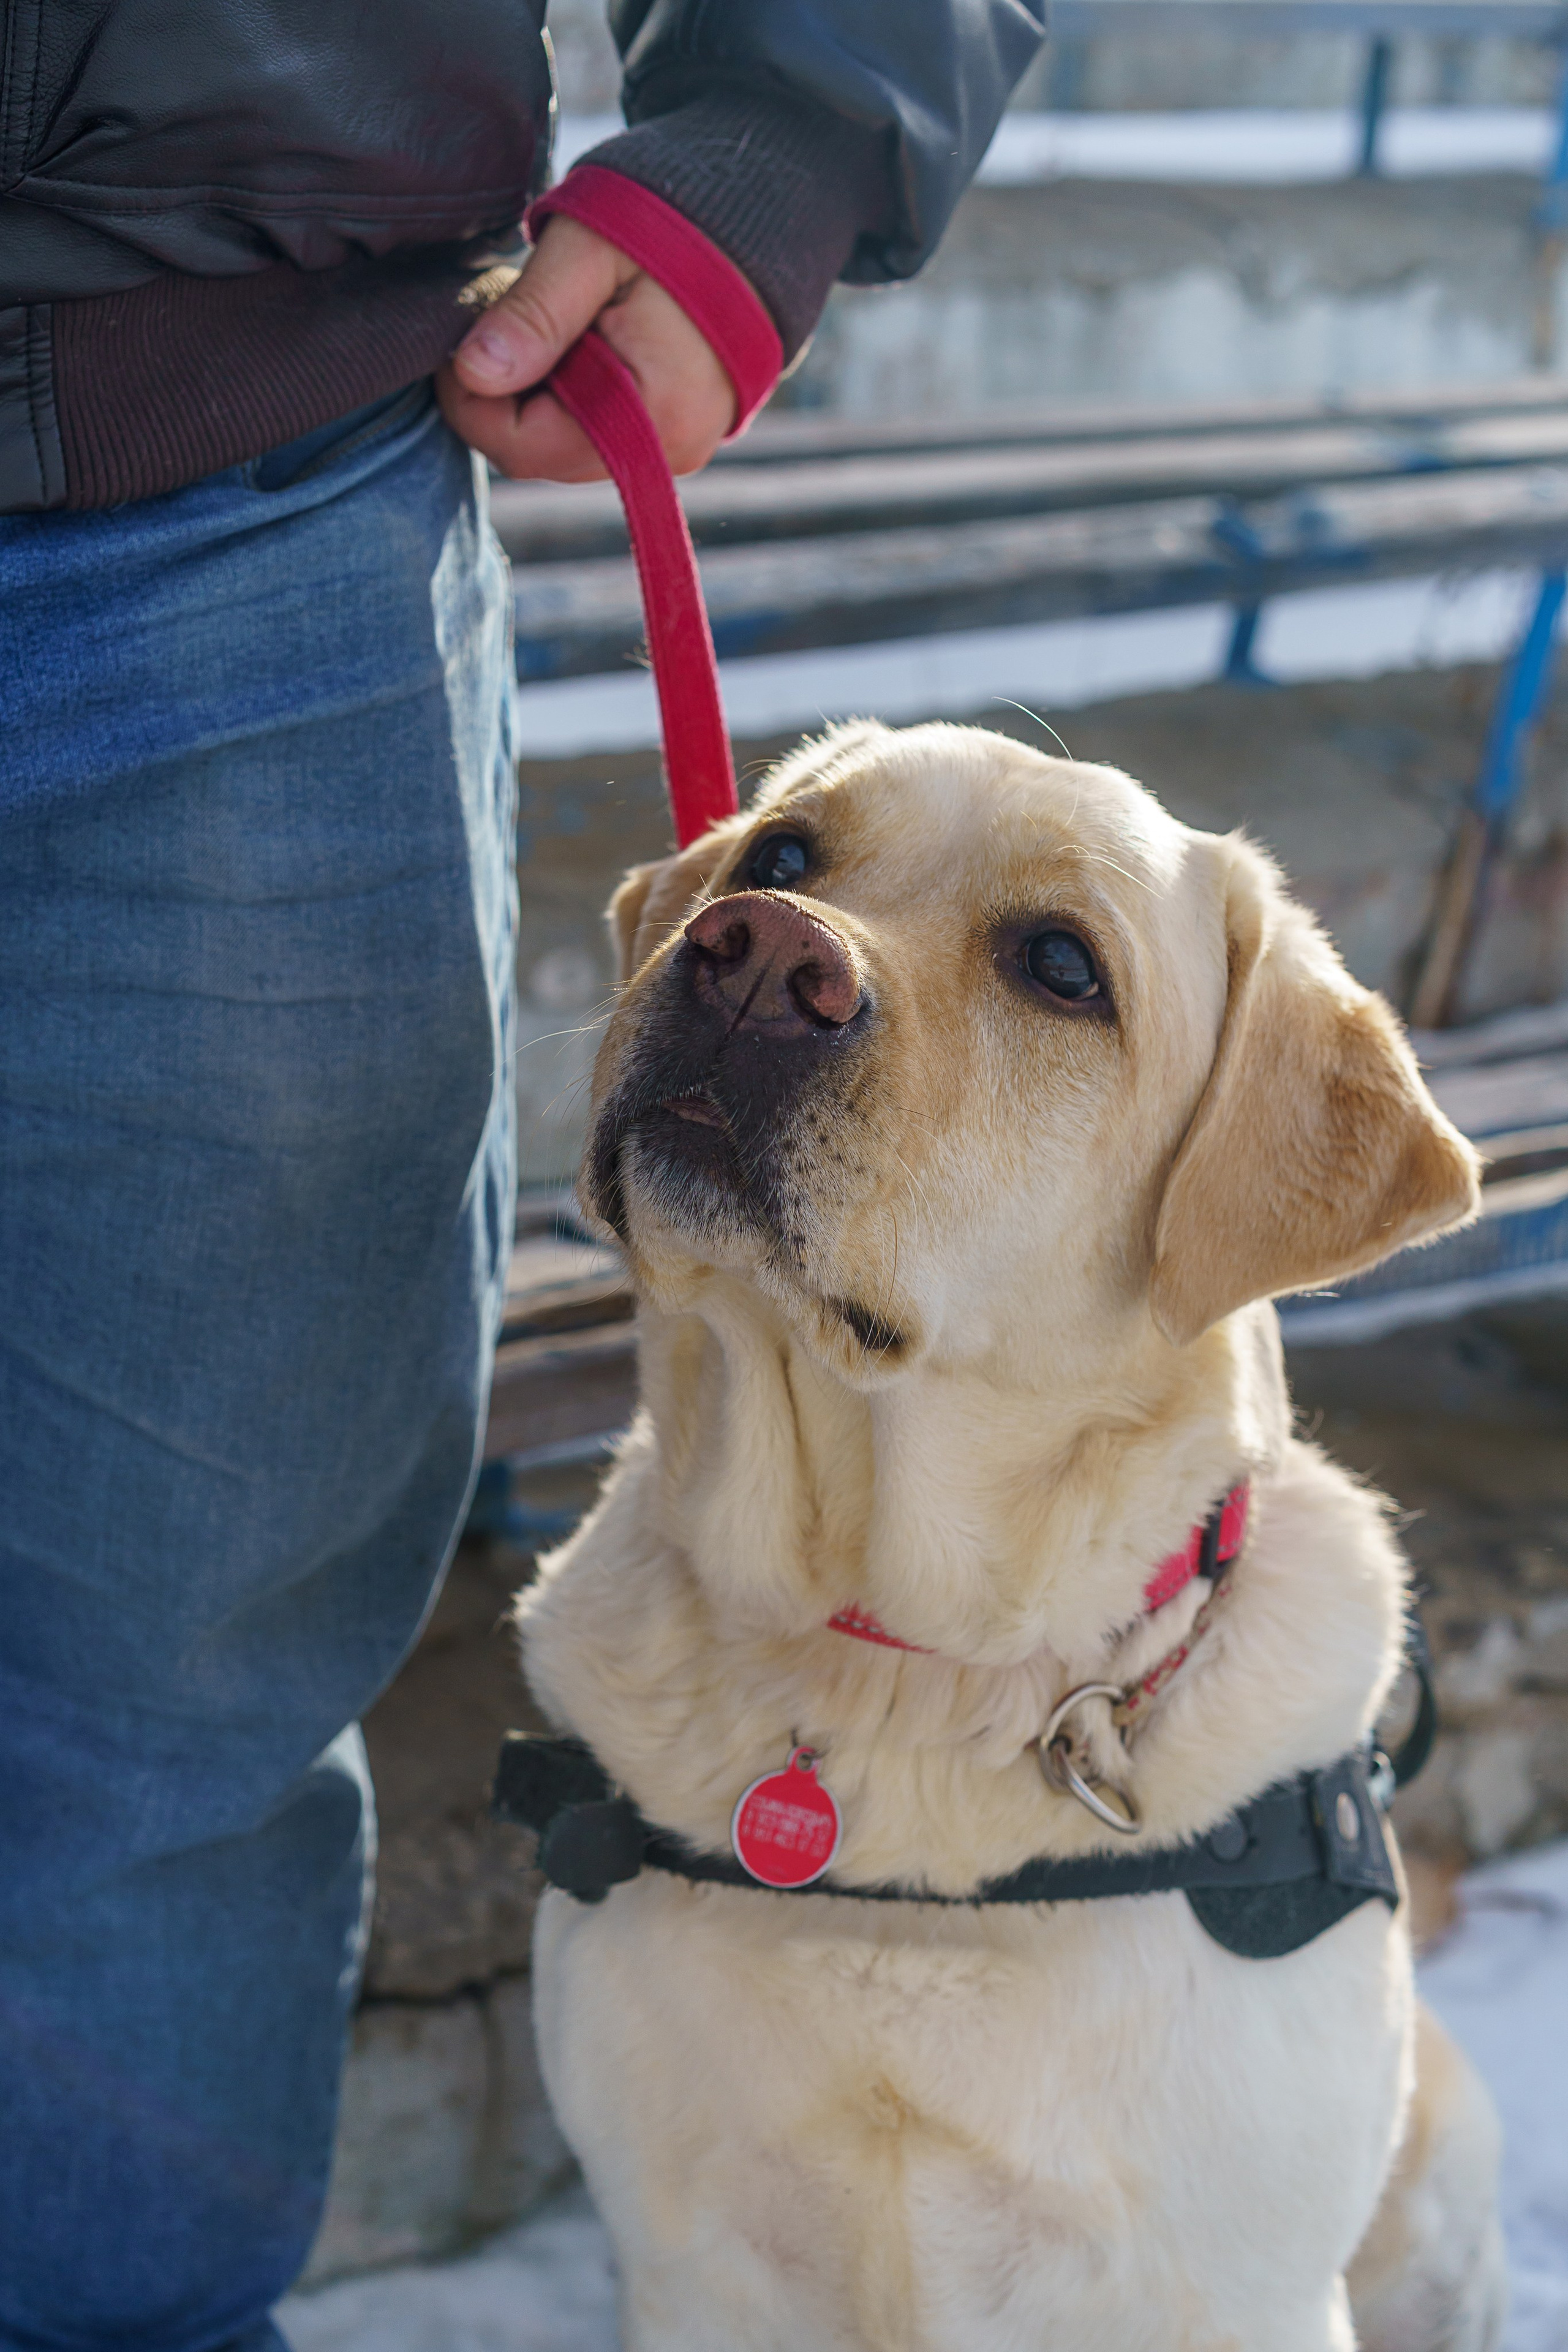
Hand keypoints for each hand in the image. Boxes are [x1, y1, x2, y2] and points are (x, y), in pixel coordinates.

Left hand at [437, 214, 735, 481]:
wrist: (757, 213)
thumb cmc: (677, 219)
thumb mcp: (590, 249)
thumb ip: (533, 314)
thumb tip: (474, 374)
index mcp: (656, 416)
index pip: (524, 446)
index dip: (472, 398)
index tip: (466, 330)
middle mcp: (671, 452)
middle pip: (539, 452)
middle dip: (504, 391)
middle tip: (507, 310)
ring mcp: (675, 449)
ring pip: (561, 445)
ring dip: (535, 388)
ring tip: (553, 318)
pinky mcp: (670, 434)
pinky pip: (592, 431)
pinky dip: (567, 389)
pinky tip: (579, 336)